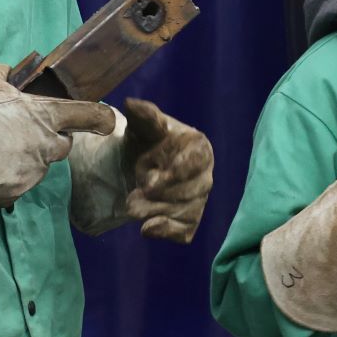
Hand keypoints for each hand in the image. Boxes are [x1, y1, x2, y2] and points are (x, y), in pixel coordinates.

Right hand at [0, 62, 117, 217]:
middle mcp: (46, 145)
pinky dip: (4, 180)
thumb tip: (7, 71)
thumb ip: (1, 72)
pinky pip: (14, 186)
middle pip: (62, 146)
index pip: (87, 114)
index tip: (107, 120)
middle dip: (49, 141)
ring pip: (37, 166)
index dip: (100, 117)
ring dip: (25, 160)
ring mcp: (32, 172)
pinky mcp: (14, 192)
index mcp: (46, 114)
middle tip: (23, 133)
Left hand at [120, 98, 213, 242]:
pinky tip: (147, 228)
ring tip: (132, 205)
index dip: (175, 173)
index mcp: (200, 149)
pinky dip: (166, 232)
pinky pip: (184, 232)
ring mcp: (199, 200)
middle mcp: (205, 176)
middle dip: (160, 196)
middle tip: (134, 195)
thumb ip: (143, 116)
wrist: (140, 166)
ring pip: (184, 213)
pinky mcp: (189, 221)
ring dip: (155, 212)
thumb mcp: (143, 126)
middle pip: (191, 192)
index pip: (196, 163)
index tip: (150, 182)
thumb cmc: (148, 142)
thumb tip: (131, 104)